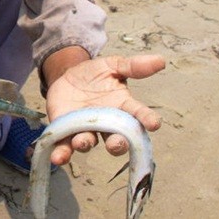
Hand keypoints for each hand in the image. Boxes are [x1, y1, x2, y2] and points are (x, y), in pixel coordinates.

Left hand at [44, 54, 164, 165]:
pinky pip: (64, 146)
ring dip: (85, 144)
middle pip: (116, 139)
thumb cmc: (94, 74)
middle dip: (117, 144)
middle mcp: (106, 124)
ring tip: (82, 141)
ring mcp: (86, 129)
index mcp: (122, 107)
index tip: (154, 123)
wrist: (67, 76)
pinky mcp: (66, 131)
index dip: (147, 119)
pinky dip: (62, 153)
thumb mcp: (112, 66)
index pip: (138, 115)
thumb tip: (160, 60)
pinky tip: (58, 158)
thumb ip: (133, 66)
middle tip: (116, 143)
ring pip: (89, 142)